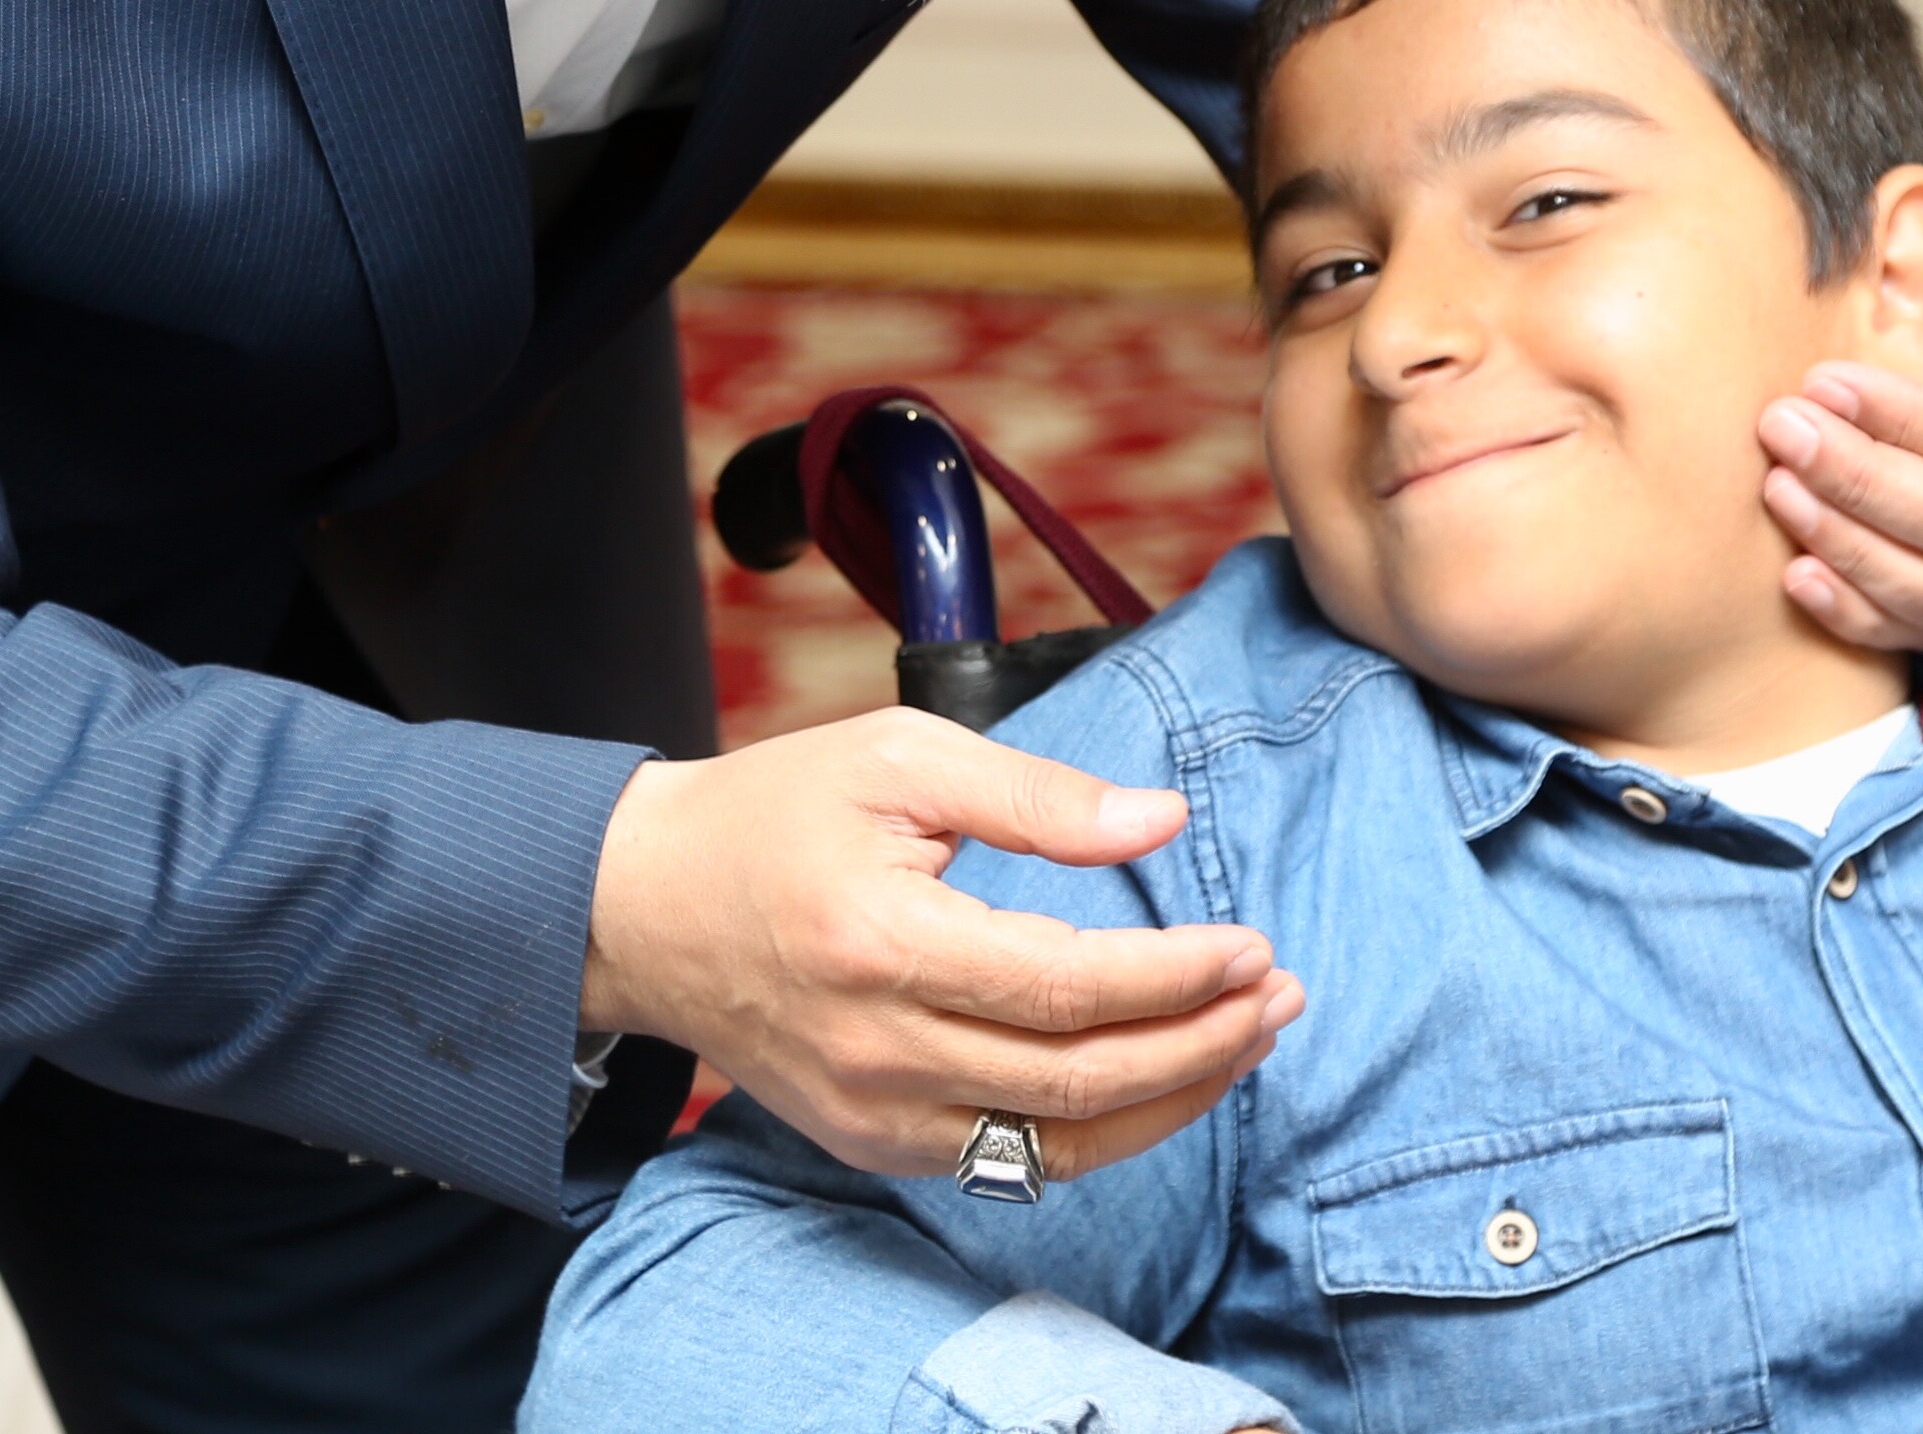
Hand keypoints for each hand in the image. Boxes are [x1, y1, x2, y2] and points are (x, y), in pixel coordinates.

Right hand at [580, 707, 1305, 1185]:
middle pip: (1079, 1079)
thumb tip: (1161, 819)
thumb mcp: (898, 761)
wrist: (643, 910)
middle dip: (1203, 1044)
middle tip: (1279, 994)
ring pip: (1057, 1142)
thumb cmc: (773, 816)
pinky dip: (1099, 1131)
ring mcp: (872, 1113)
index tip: (1251, 945)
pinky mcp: (871, 1143)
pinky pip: (1010, 1161)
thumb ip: (1036, 796)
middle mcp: (878, 1050)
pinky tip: (1157, 1078)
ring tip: (1246, 1040)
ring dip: (1171, 1098)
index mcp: (883, 944)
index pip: (1069, 987)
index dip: (1176, 976)